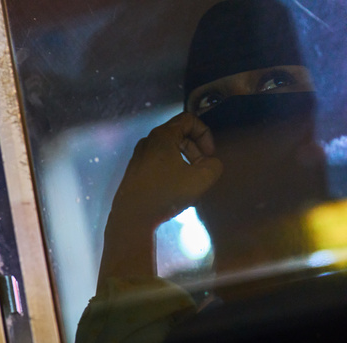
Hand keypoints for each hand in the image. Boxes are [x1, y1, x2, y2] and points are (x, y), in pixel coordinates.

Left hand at [111, 112, 223, 226]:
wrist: (132, 218)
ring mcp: (138, 157)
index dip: (205, 134)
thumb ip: (214, 165)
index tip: (209, 155)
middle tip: (202, 169)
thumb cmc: (165, 194)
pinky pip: (159, 162)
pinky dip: (172, 169)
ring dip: (185, 161)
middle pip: (179, 135)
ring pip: (169, 150)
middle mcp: (147, 142)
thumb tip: (210, 163)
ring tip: (191, 181)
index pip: (189, 120)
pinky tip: (176, 189)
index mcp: (161, 136)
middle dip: (196, 150)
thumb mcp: (201, 179)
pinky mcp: (134, 172)